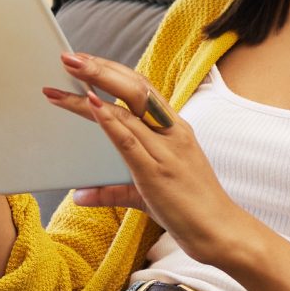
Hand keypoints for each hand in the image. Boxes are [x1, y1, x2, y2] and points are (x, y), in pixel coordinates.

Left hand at [42, 52, 255, 263]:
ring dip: (93, 89)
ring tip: (68, 74)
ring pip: (127, 110)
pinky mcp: (157, 172)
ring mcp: (166, 151)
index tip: (86, 60)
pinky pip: (129, 141)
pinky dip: (109, 121)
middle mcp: (172, 133)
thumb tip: (79, 195)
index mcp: (175, 130)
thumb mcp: (148, 193)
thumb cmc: (191, 210)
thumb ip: (113, 190)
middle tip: (69, 57)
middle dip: (100, 69)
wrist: (221, 233)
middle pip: (135, 89)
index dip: (113, 71)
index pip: (143, 88)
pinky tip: (91, 104)